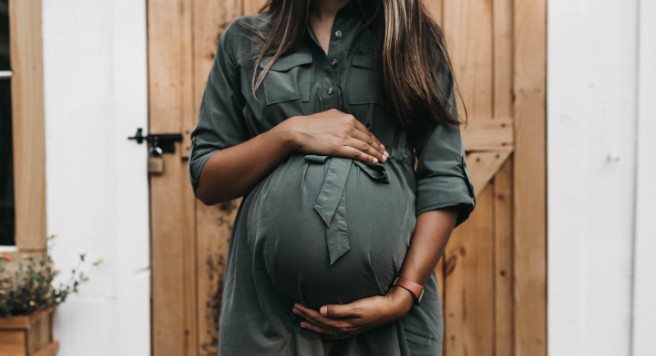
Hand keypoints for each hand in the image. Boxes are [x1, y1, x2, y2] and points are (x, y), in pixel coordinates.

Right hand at [278, 109, 388, 163]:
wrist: (298, 130)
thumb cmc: (311, 124)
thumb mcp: (329, 115)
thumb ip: (341, 119)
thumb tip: (348, 122)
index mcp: (347, 118)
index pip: (365, 130)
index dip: (375, 139)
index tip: (380, 146)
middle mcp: (348, 126)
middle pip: (368, 139)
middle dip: (378, 148)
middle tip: (386, 155)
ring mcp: (343, 137)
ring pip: (365, 146)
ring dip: (376, 154)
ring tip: (382, 160)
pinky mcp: (338, 147)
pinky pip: (357, 153)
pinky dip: (367, 158)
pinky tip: (373, 161)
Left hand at [291, 286, 413, 339]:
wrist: (391, 309)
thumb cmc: (374, 305)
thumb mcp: (357, 306)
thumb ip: (339, 309)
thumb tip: (321, 310)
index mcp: (343, 322)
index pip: (319, 318)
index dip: (307, 312)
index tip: (296, 305)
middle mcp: (344, 328)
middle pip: (320, 324)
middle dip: (306, 317)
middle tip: (294, 309)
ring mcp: (349, 329)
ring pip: (325, 329)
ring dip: (313, 325)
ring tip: (301, 321)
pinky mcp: (353, 328)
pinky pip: (335, 334)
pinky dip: (326, 334)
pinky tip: (322, 334)